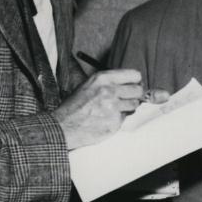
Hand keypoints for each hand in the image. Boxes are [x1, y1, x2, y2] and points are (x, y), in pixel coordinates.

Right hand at [54, 69, 168, 149]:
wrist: (63, 126)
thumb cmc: (75, 106)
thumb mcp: (90, 85)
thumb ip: (110, 82)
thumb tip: (131, 84)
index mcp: (103, 78)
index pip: (134, 75)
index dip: (134, 82)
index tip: (132, 86)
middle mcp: (109, 91)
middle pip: (139, 90)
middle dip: (134, 95)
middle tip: (125, 99)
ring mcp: (113, 107)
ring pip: (135, 105)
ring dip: (128, 108)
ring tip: (112, 109)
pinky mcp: (115, 122)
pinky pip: (126, 118)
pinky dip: (119, 119)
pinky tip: (106, 118)